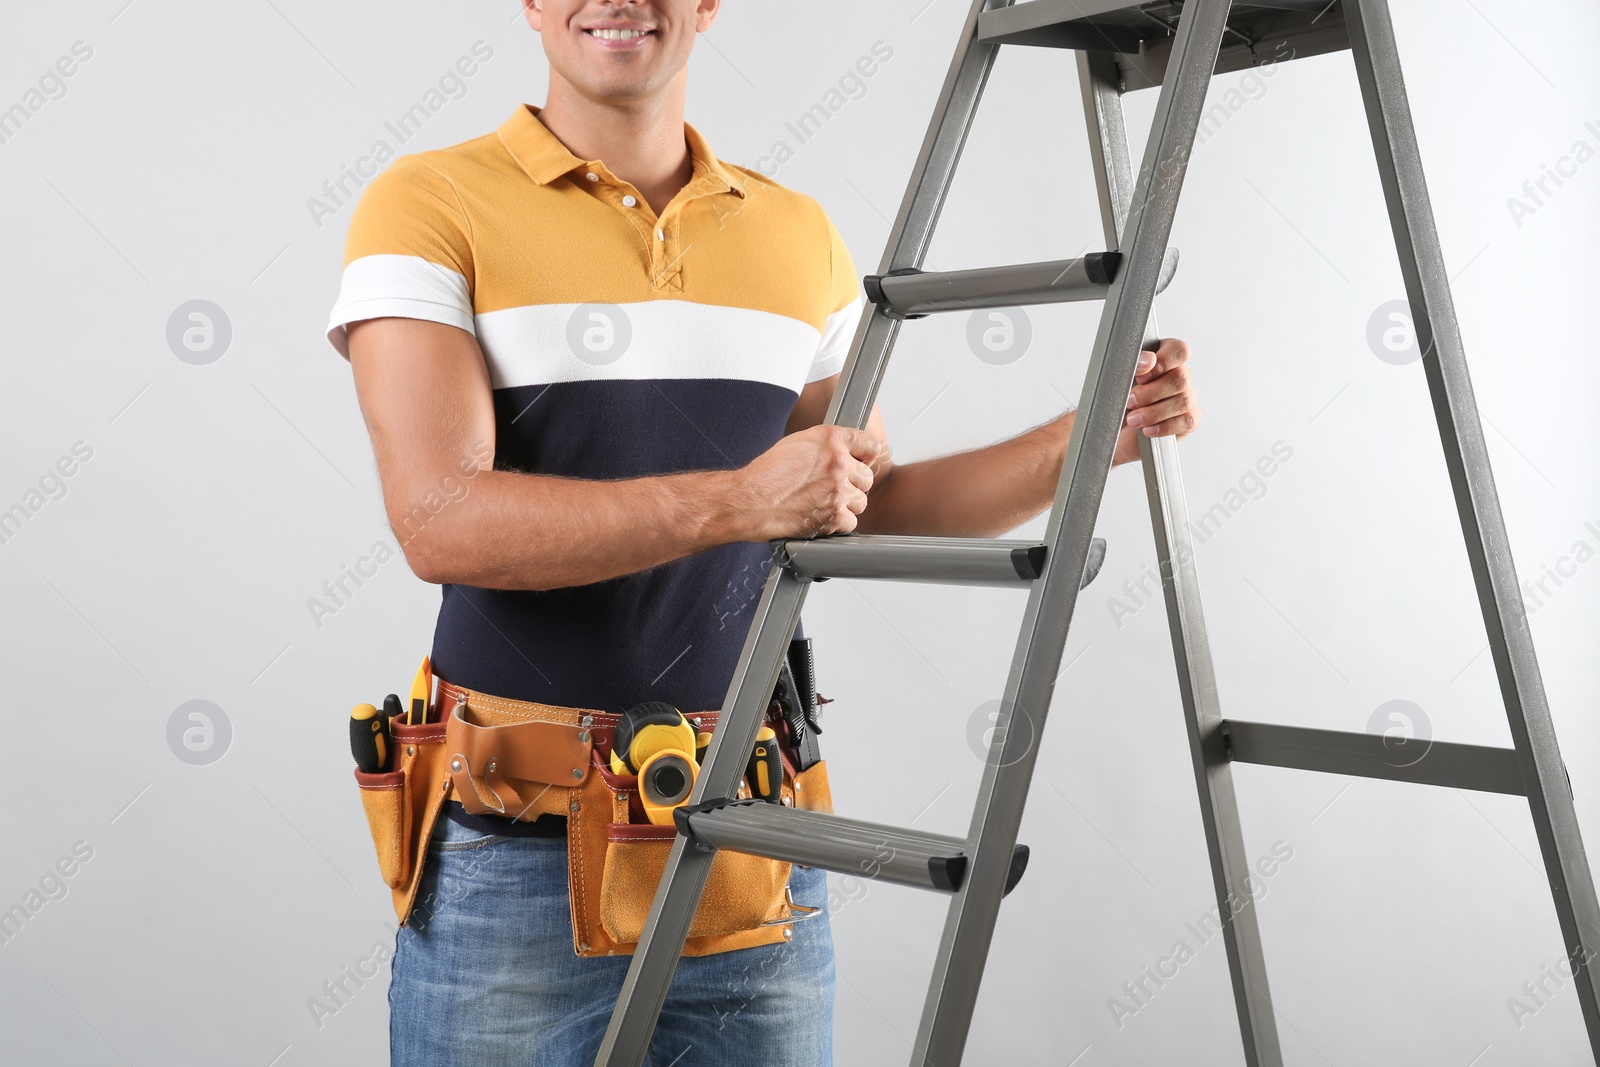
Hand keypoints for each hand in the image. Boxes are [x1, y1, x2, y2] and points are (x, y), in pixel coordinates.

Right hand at [735, 425, 886, 539]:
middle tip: (833, 488)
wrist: (749, 500)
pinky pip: (851, 522)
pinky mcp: (833, 516)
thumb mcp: (797, 443)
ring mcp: (837, 490)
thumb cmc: (766, 474)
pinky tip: (820, 516)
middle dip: (853, 484)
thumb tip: (848, 453)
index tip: (862, 463)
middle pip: (867, 478)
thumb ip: (827, 445)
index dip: (867, 456)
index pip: (871, 444)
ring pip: (861, 502)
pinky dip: (838, 523)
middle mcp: (838, 462)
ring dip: (846, 505)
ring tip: (823, 503)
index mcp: (830, 439)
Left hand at [1113, 338, 1199, 464]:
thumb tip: (1148, 360)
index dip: (1163, 361)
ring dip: (1154, 412)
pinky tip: (1147, 430)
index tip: (1141, 376)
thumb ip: (1132, 365)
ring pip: (1183, 400)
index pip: (1178, 350)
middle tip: (1130, 402)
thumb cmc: (1117, 402)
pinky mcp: (1189, 420)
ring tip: (1133, 420)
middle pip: (1181, 377)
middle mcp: (1179, 376)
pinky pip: (1187, 421)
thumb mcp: (1117, 381)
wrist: (1115, 432)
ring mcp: (1187, 398)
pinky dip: (1165, 427)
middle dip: (1151, 392)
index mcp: (1164, 359)